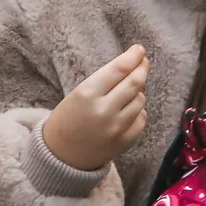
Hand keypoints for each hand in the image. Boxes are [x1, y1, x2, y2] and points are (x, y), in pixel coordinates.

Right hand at [41, 45, 150, 171]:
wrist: (61, 156)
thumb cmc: (67, 120)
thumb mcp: (78, 95)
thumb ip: (104, 82)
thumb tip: (132, 67)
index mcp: (87, 94)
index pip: (118, 70)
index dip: (132, 57)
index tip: (139, 50)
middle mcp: (104, 110)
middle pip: (134, 83)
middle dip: (142, 69)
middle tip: (144, 62)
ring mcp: (117, 127)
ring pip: (140, 100)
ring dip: (138, 92)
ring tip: (127, 92)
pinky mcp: (126, 141)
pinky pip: (141, 119)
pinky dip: (138, 111)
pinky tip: (128, 111)